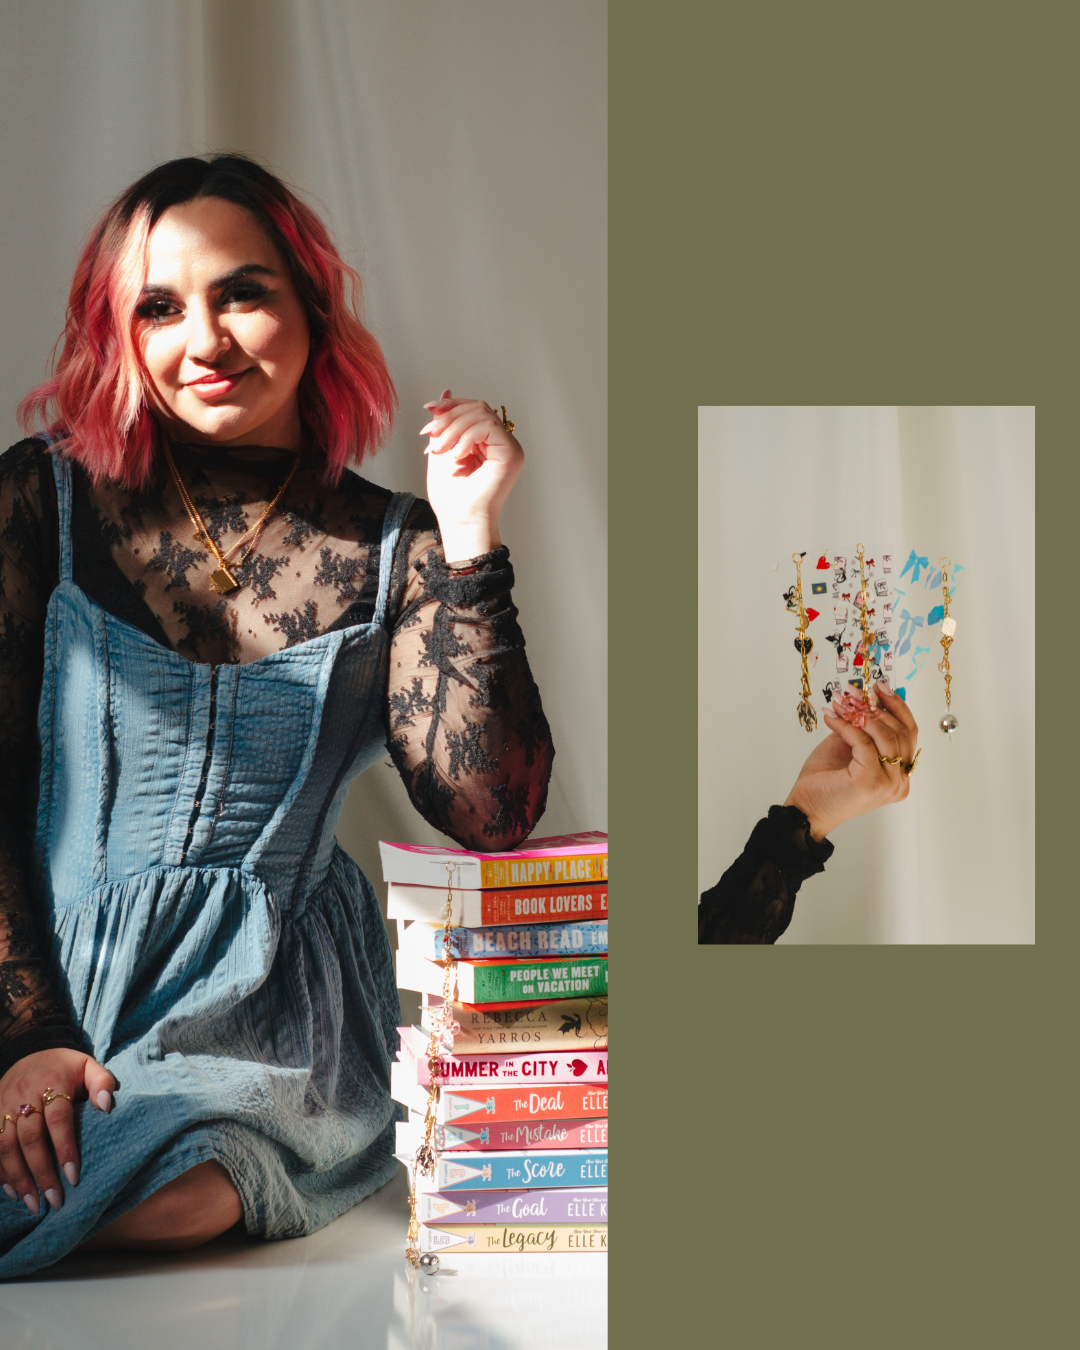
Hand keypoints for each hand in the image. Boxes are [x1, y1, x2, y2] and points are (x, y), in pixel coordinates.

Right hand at [0, 1048, 115, 1213]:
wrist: (30, 1048)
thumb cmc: (65, 1065)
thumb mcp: (88, 1064)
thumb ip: (102, 1081)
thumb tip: (107, 1105)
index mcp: (51, 1082)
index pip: (58, 1119)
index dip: (65, 1148)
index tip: (73, 1176)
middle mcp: (23, 1095)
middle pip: (30, 1139)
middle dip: (42, 1172)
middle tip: (55, 1200)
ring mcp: (3, 1106)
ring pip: (5, 1147)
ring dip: (19, 1178)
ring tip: (34, 1204)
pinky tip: (12, 1192)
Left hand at [420, 390, 523, 563]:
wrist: (459, 520)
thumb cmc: (451, 496)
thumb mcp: (440, 449)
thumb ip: (444, 423)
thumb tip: (444, 393)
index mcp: (487, 441)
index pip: (473, 408)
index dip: (451, 406)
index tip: (429, 410)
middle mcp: (501, 442)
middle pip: (477, 407)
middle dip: (449, 417)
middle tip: (430, 435)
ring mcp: (509, 447)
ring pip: (482, 414)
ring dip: (455, 428)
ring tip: (441, 449)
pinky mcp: (512, 453)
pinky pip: (489, 427)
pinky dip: (468, 437)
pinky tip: (458, 455)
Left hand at [783, 683, 919, 839]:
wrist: (807, 808)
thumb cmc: (827, 780)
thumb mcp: (849, 747)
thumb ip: (864, 727)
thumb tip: (869, 694)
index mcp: (900, 773)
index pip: (910, 733)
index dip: (897, 706)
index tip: (880, 686)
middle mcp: (900, 781)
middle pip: (902, 732)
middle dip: (877, 705)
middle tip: (853, 691)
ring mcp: (889, 783)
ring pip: (886, 736)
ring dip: (860, 714)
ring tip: (840, 702)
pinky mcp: (871, 781)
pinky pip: (863, 742)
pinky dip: (846, 726)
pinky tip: (832, 717)